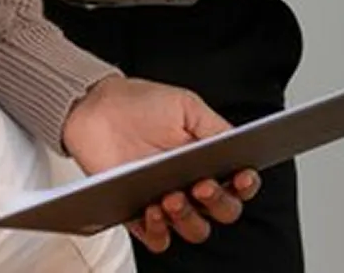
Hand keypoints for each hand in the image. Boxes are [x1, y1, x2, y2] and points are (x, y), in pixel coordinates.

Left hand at [62, 75, 260, 253]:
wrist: (98, 110)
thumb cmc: (141, 104)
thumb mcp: (185, 106)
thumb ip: (214, 127)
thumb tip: (237, 144)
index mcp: (209, 159)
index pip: (239, 182)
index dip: (246, 184)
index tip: (242, 177)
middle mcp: (192, 184)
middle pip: (223, 210)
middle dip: (218, 201)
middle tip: (202, 184)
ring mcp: (167, 202)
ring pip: (194, 229)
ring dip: (189, 218)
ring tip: (172, 196)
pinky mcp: (138, 215)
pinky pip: (157, 239)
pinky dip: (159, 231)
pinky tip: (152, 209)